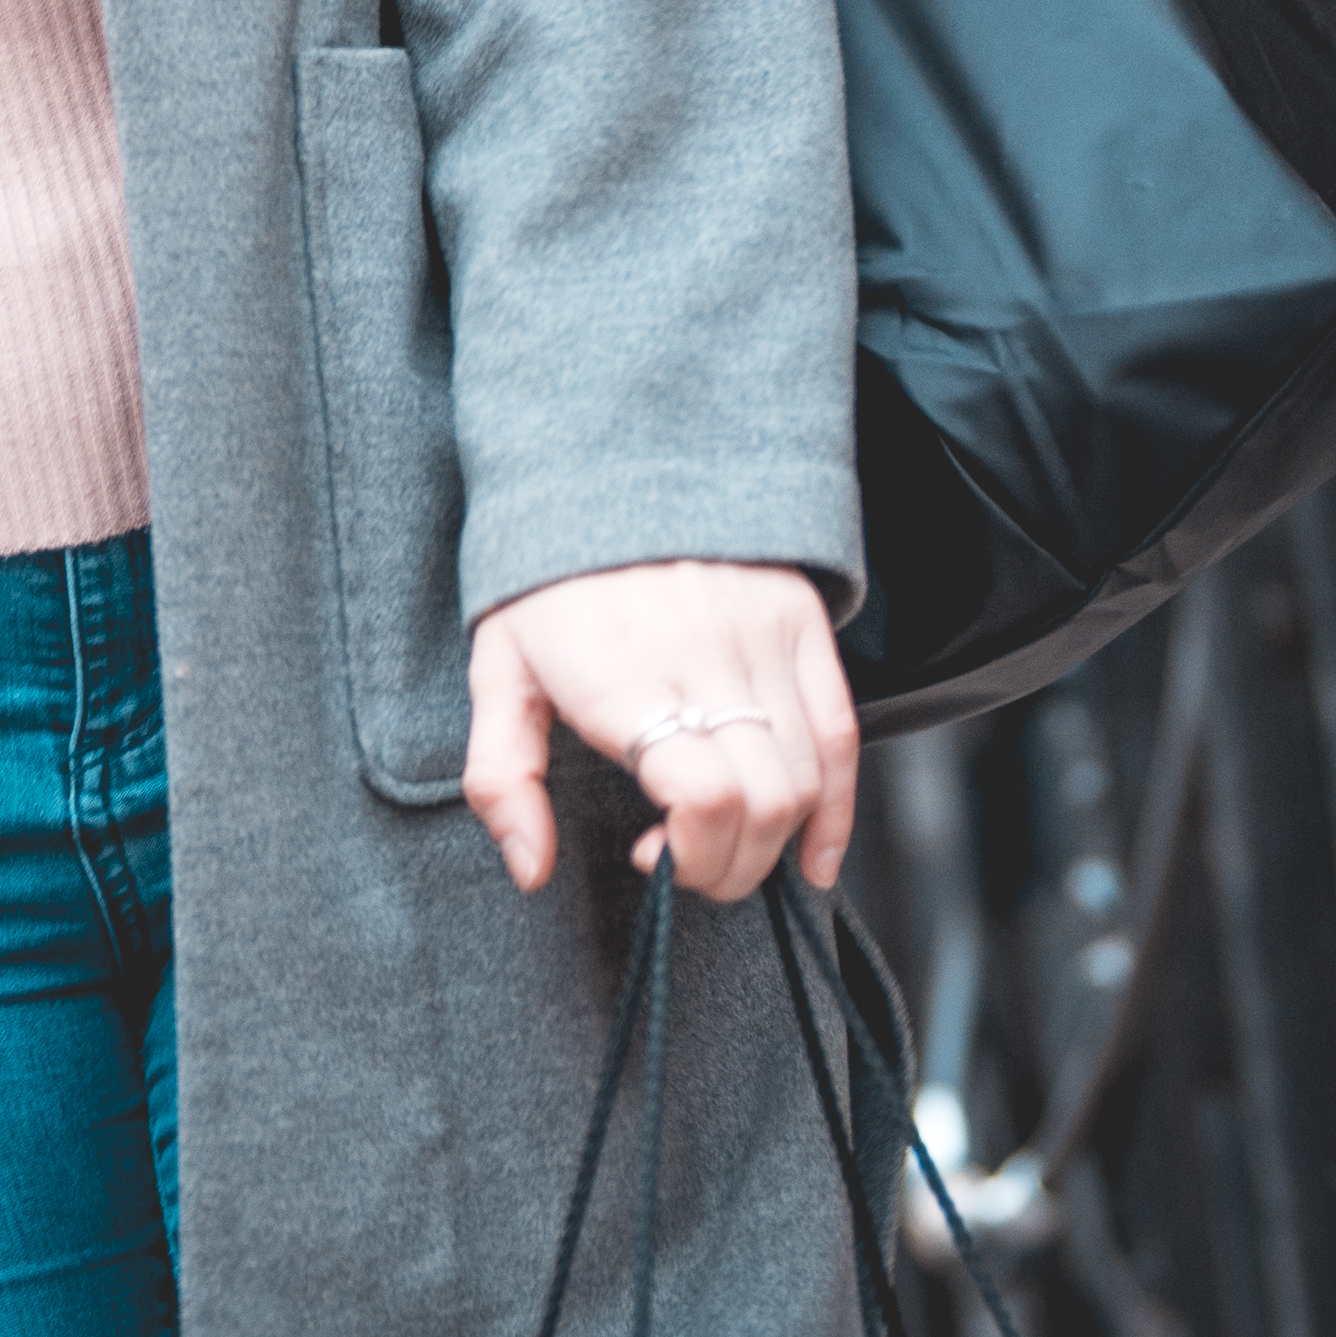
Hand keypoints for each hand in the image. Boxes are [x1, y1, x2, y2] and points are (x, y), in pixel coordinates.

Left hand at [461, 558, 859, 904]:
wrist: (600, 466)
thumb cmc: (543, 585)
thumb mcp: (495, 672)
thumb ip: (503, 779)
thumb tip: (530, 870)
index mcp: (622, 675)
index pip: (702, 795)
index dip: (690, 854)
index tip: (653, 855)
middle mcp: (703, 655)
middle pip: (762, 802)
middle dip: (731, 865)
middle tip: (690, 863)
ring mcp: (761, 636)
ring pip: (805, 776)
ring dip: (776, 842)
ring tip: (729, 846)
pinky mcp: (800, 621)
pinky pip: (840, 731)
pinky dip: (836, 808)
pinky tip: (812, 855)